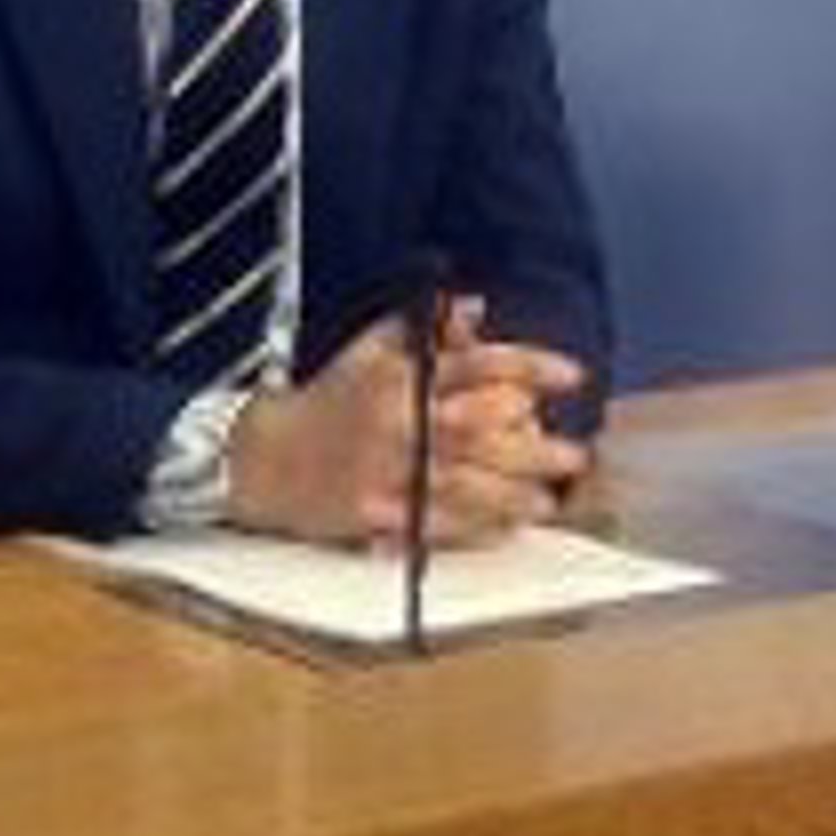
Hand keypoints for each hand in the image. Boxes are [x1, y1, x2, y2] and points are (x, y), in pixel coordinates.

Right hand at [225, 301, 591, 548]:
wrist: (261, 456)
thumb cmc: (326, 400)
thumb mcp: (369, 351)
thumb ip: (425, 330)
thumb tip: (476, 306)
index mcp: (400, 376)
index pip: (476, 364)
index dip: (529, 367)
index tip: (573, 376)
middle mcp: (398, 421)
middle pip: (478, 430)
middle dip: (532, 444)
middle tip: (574, 455)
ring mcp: (386, 471)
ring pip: (462, 483)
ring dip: (511, 495)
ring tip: (548, 502)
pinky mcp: (373, 513)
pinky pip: (432, 523)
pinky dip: (472, 528)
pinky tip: (505, 529)